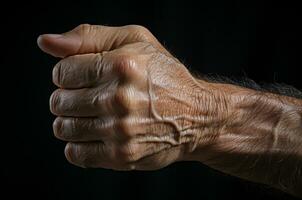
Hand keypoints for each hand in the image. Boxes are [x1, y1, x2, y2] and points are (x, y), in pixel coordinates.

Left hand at [38, 24, 227, 169]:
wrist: (196, 116)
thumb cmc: (164, 75)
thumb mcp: (135, 41)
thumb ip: (88, 37)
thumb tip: (46, 43)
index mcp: (121, 66)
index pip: (61, 72)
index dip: (69, 74)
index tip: (84, 78)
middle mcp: (120, 99)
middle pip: (59, 101)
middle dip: (69, 97)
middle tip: (91, 97)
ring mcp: (120, 131)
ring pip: (63, 128)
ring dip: (72, 121)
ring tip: (93, 115)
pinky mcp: (122, 156)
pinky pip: (75, 154)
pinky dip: (79, 144)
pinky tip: (96, 133)